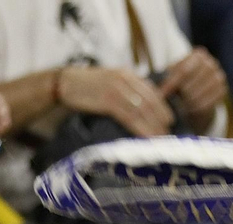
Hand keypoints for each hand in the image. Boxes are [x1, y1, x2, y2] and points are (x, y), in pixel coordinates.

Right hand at [57, 65, 174, 137]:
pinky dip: (140, 128)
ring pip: (142, 109)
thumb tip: (141, 108)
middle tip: (168, 133)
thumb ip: (125, 91)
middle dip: (161, 118)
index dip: (162, 106)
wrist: (63, 84)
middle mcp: (124, 79)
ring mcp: (116, 89)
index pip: (151, 90)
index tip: (170, 120)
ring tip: (160, 139)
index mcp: (127, 74)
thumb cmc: (86, 88)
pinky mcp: (107, 100)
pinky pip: (129, 116)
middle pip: (150, 100)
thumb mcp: (109, 83)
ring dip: (153, 126)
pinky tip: (147, 137)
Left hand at [159, 47, 227, 123]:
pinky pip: (205, 104)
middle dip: (179, 96)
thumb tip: (159, 92)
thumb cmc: (183, 80)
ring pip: (197, 96)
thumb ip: (168, 78)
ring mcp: (219, 77)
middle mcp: (211, 64)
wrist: (200, 91)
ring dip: (185, 104)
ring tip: (179, 106)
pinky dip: (195, 109)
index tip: (161, 95)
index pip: (183, 71)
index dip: (171, 84)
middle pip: (190, 84)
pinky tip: (189, 109)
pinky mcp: (223, 91)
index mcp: (199, 55)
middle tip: (171, 102)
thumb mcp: (174, 75)